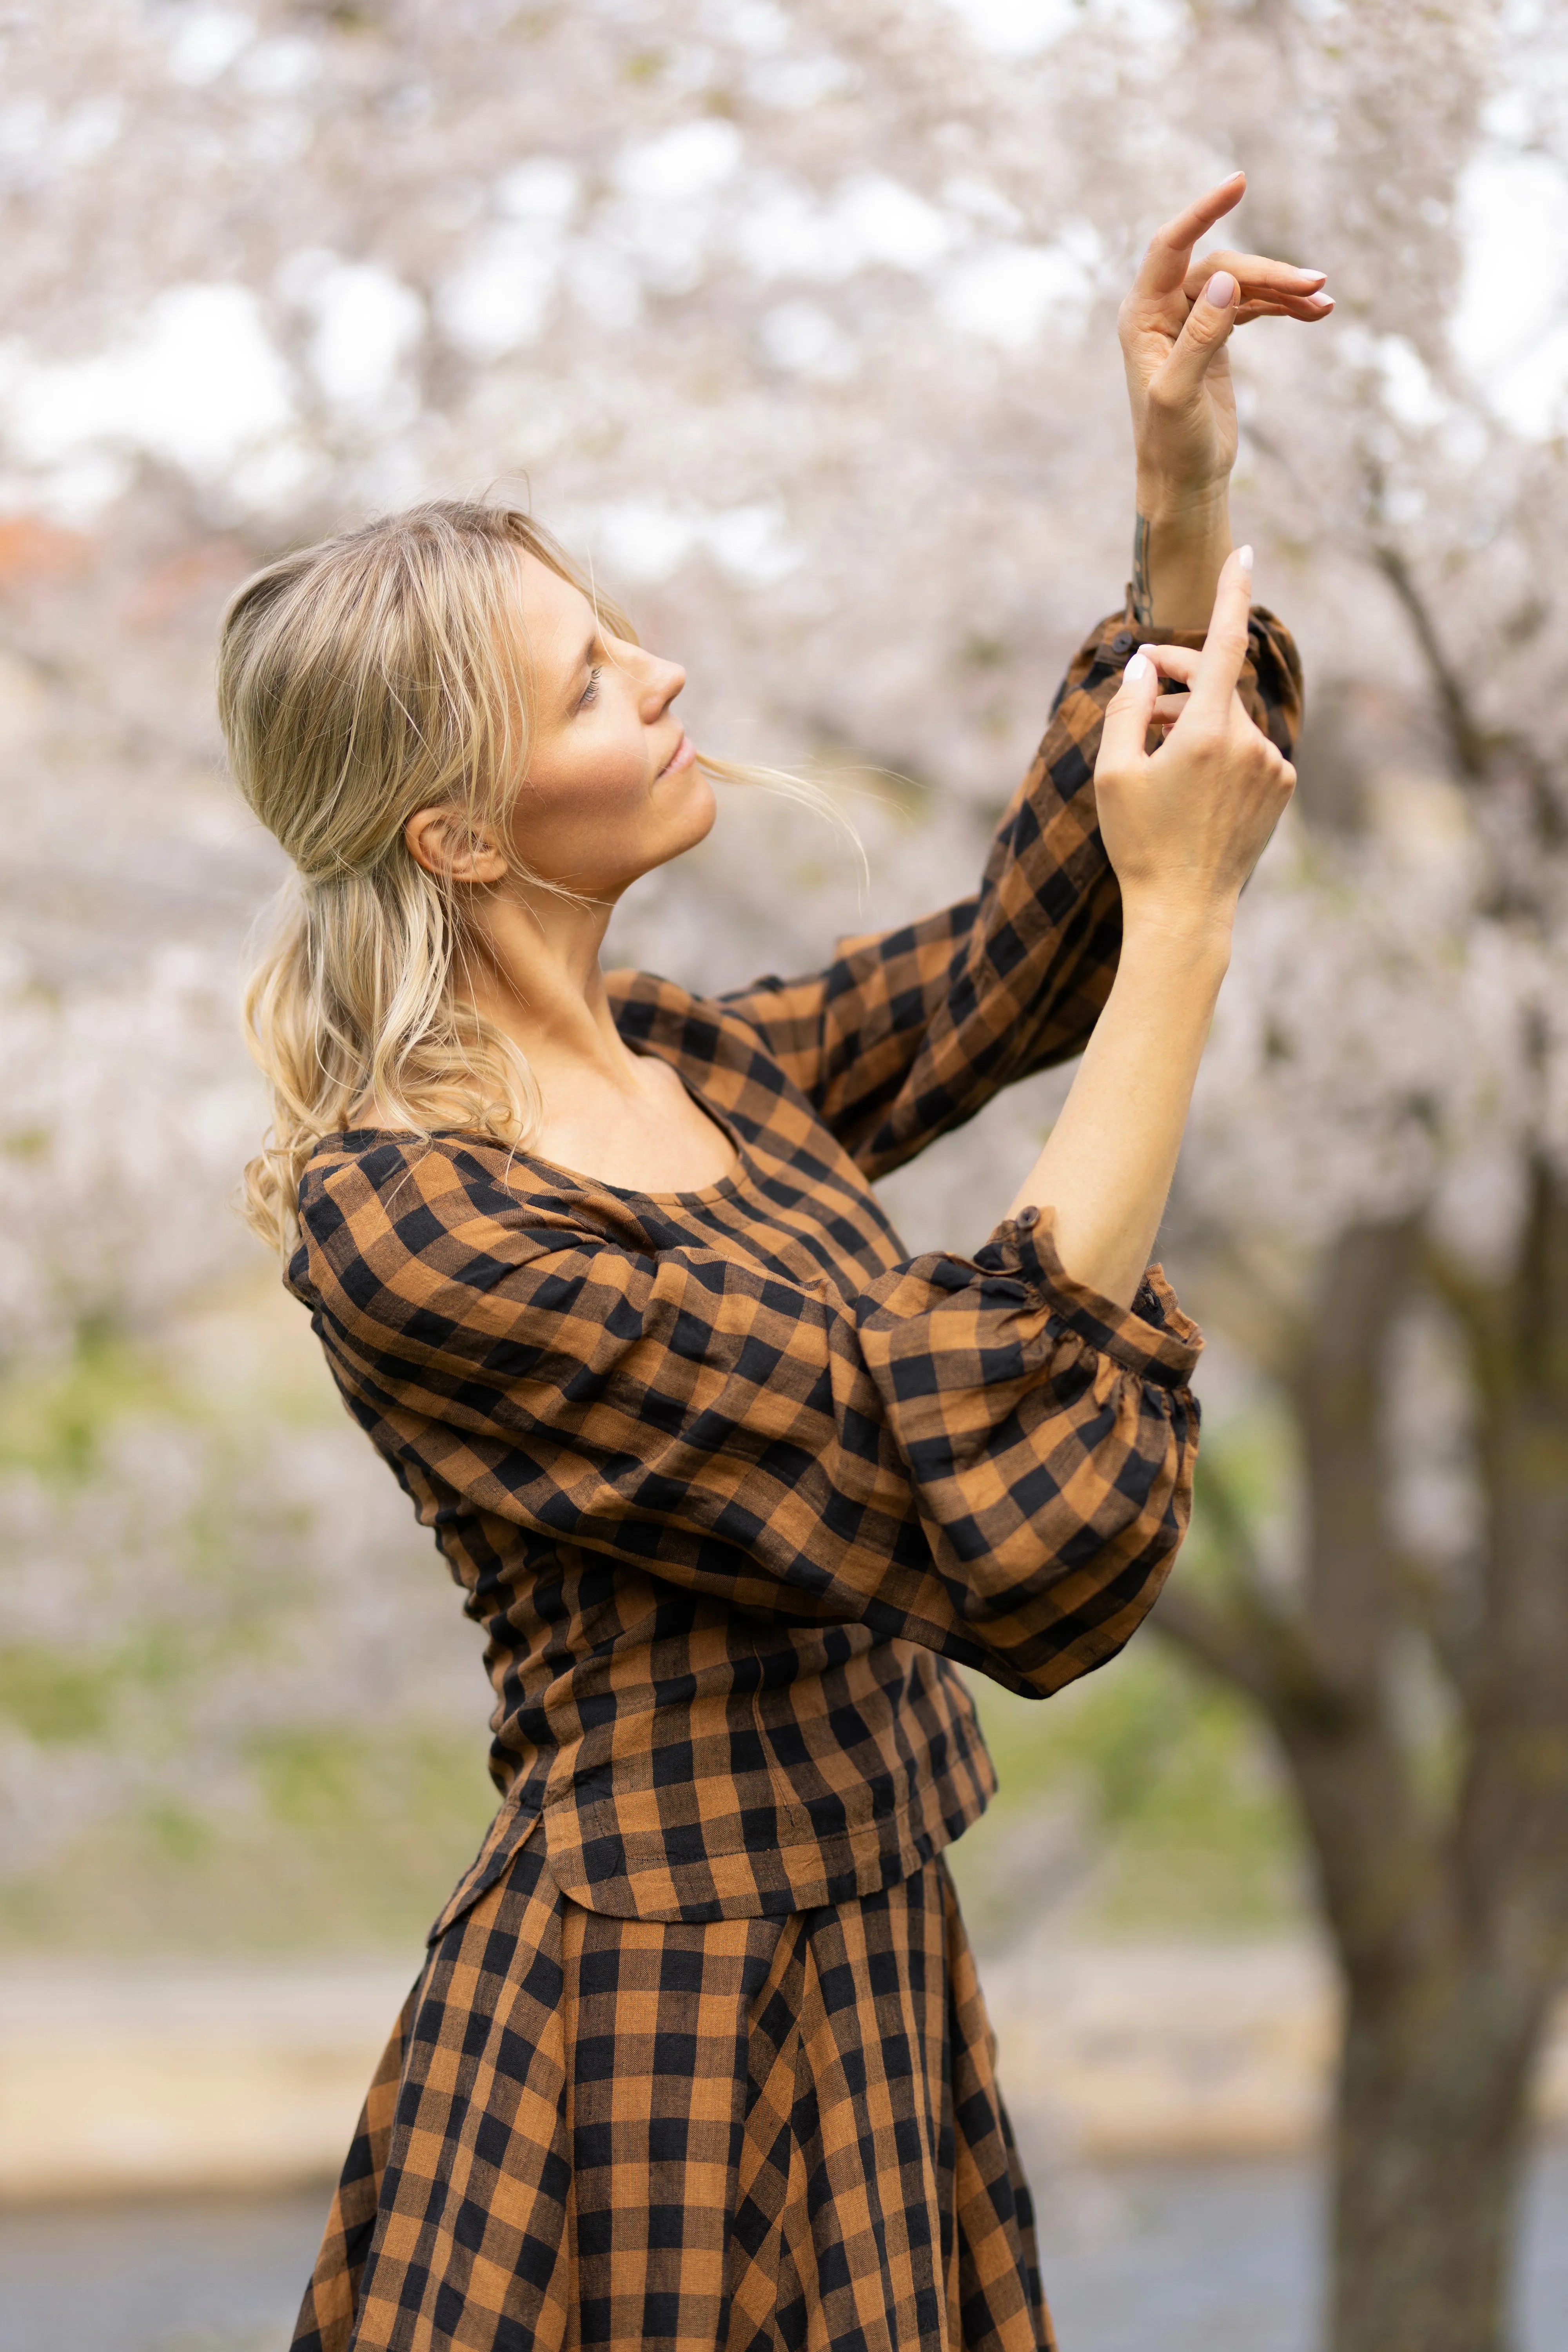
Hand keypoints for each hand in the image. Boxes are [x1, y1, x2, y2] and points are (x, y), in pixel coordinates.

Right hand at [1095, 548, 1295, 926]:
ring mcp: (1272, 766)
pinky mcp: (1282, 786)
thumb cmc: (1141, 843)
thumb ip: (1127, 709)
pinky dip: (1218, 748)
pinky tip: (1190, 781)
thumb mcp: (1114, 774)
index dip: (1232, 594)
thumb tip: (1144, 666)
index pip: (1224, 644)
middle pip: (1216, 684)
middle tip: (1141, 684)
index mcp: (1208, 733)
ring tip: (1156, 751)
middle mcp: (1250, 743)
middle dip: (1178, 677)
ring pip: (1229, 718)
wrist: (1185, 909)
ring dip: (1194, 719)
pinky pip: (1246, 747)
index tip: (1245, 553)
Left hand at [1120, 172, 1332, 513]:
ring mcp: (1191, 320)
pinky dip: (1283, 307)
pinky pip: (1254, 306)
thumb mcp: (1180, 394)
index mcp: (1141, 316)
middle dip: (1269, 274)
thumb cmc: (1171, 445)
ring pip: (1243, 285)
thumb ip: (1199, 338)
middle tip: (1315, 287)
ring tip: (1323, 301)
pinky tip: (1317, 313)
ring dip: (1283, 290)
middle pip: (1222, 268)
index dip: (1203, 212)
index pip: (1171, 246)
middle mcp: (1162, 310)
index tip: (1239, 182)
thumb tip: (1225, 282)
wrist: (1183, 483)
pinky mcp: (1217, 335)